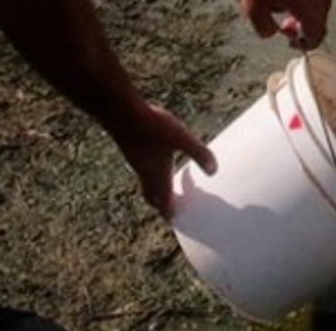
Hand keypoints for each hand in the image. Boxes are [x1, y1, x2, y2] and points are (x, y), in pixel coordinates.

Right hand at [109, 102, 215, 218]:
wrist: (120, 112)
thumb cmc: (151, 127)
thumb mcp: (181, 139)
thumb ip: (198, 154)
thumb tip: (214, 171)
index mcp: (158, 177)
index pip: (164, 205)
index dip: (172, 215)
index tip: (181, 222)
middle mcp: (145, 173)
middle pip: (153, 197)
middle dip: (165, 205)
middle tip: (178, 207)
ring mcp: (137, 162)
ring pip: (147, 183)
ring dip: (159, 188)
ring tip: (173, 184)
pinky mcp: (133, 150)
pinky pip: (144, 168)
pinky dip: (154, 172)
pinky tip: (161, 158)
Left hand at [239, 0, 331, 49]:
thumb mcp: (253, 11)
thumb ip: (265, 29)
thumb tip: (273, 33)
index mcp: (304, 5)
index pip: (317, 32)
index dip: (307, 44)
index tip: (293, 44)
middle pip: (321, 24)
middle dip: (306, 33)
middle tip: (287, 31)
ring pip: (322, 13)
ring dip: (308, 21)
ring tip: (289, 19)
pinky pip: (321, 2)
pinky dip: (312, 10)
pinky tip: (296, 8)